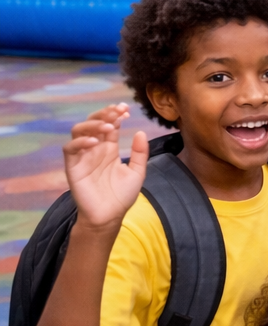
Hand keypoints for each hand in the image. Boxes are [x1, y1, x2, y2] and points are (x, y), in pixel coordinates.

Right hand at [63, 104, 147, 228]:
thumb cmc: (122, 195)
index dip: (115, 115)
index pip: (109, 125)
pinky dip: (79, 142)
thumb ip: (139, 153)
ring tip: (108, 127)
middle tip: (117, 112)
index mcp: (109, 149)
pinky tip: (93, 142)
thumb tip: (140, 132)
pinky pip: (69, 149)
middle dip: (104, 114)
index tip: (126, 109)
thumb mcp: (137, 172)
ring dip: (92, 125)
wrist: (109, 216)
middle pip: (93, 123)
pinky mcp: (73, 167)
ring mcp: (83, 157)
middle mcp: (95, 149)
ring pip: (78, 131)